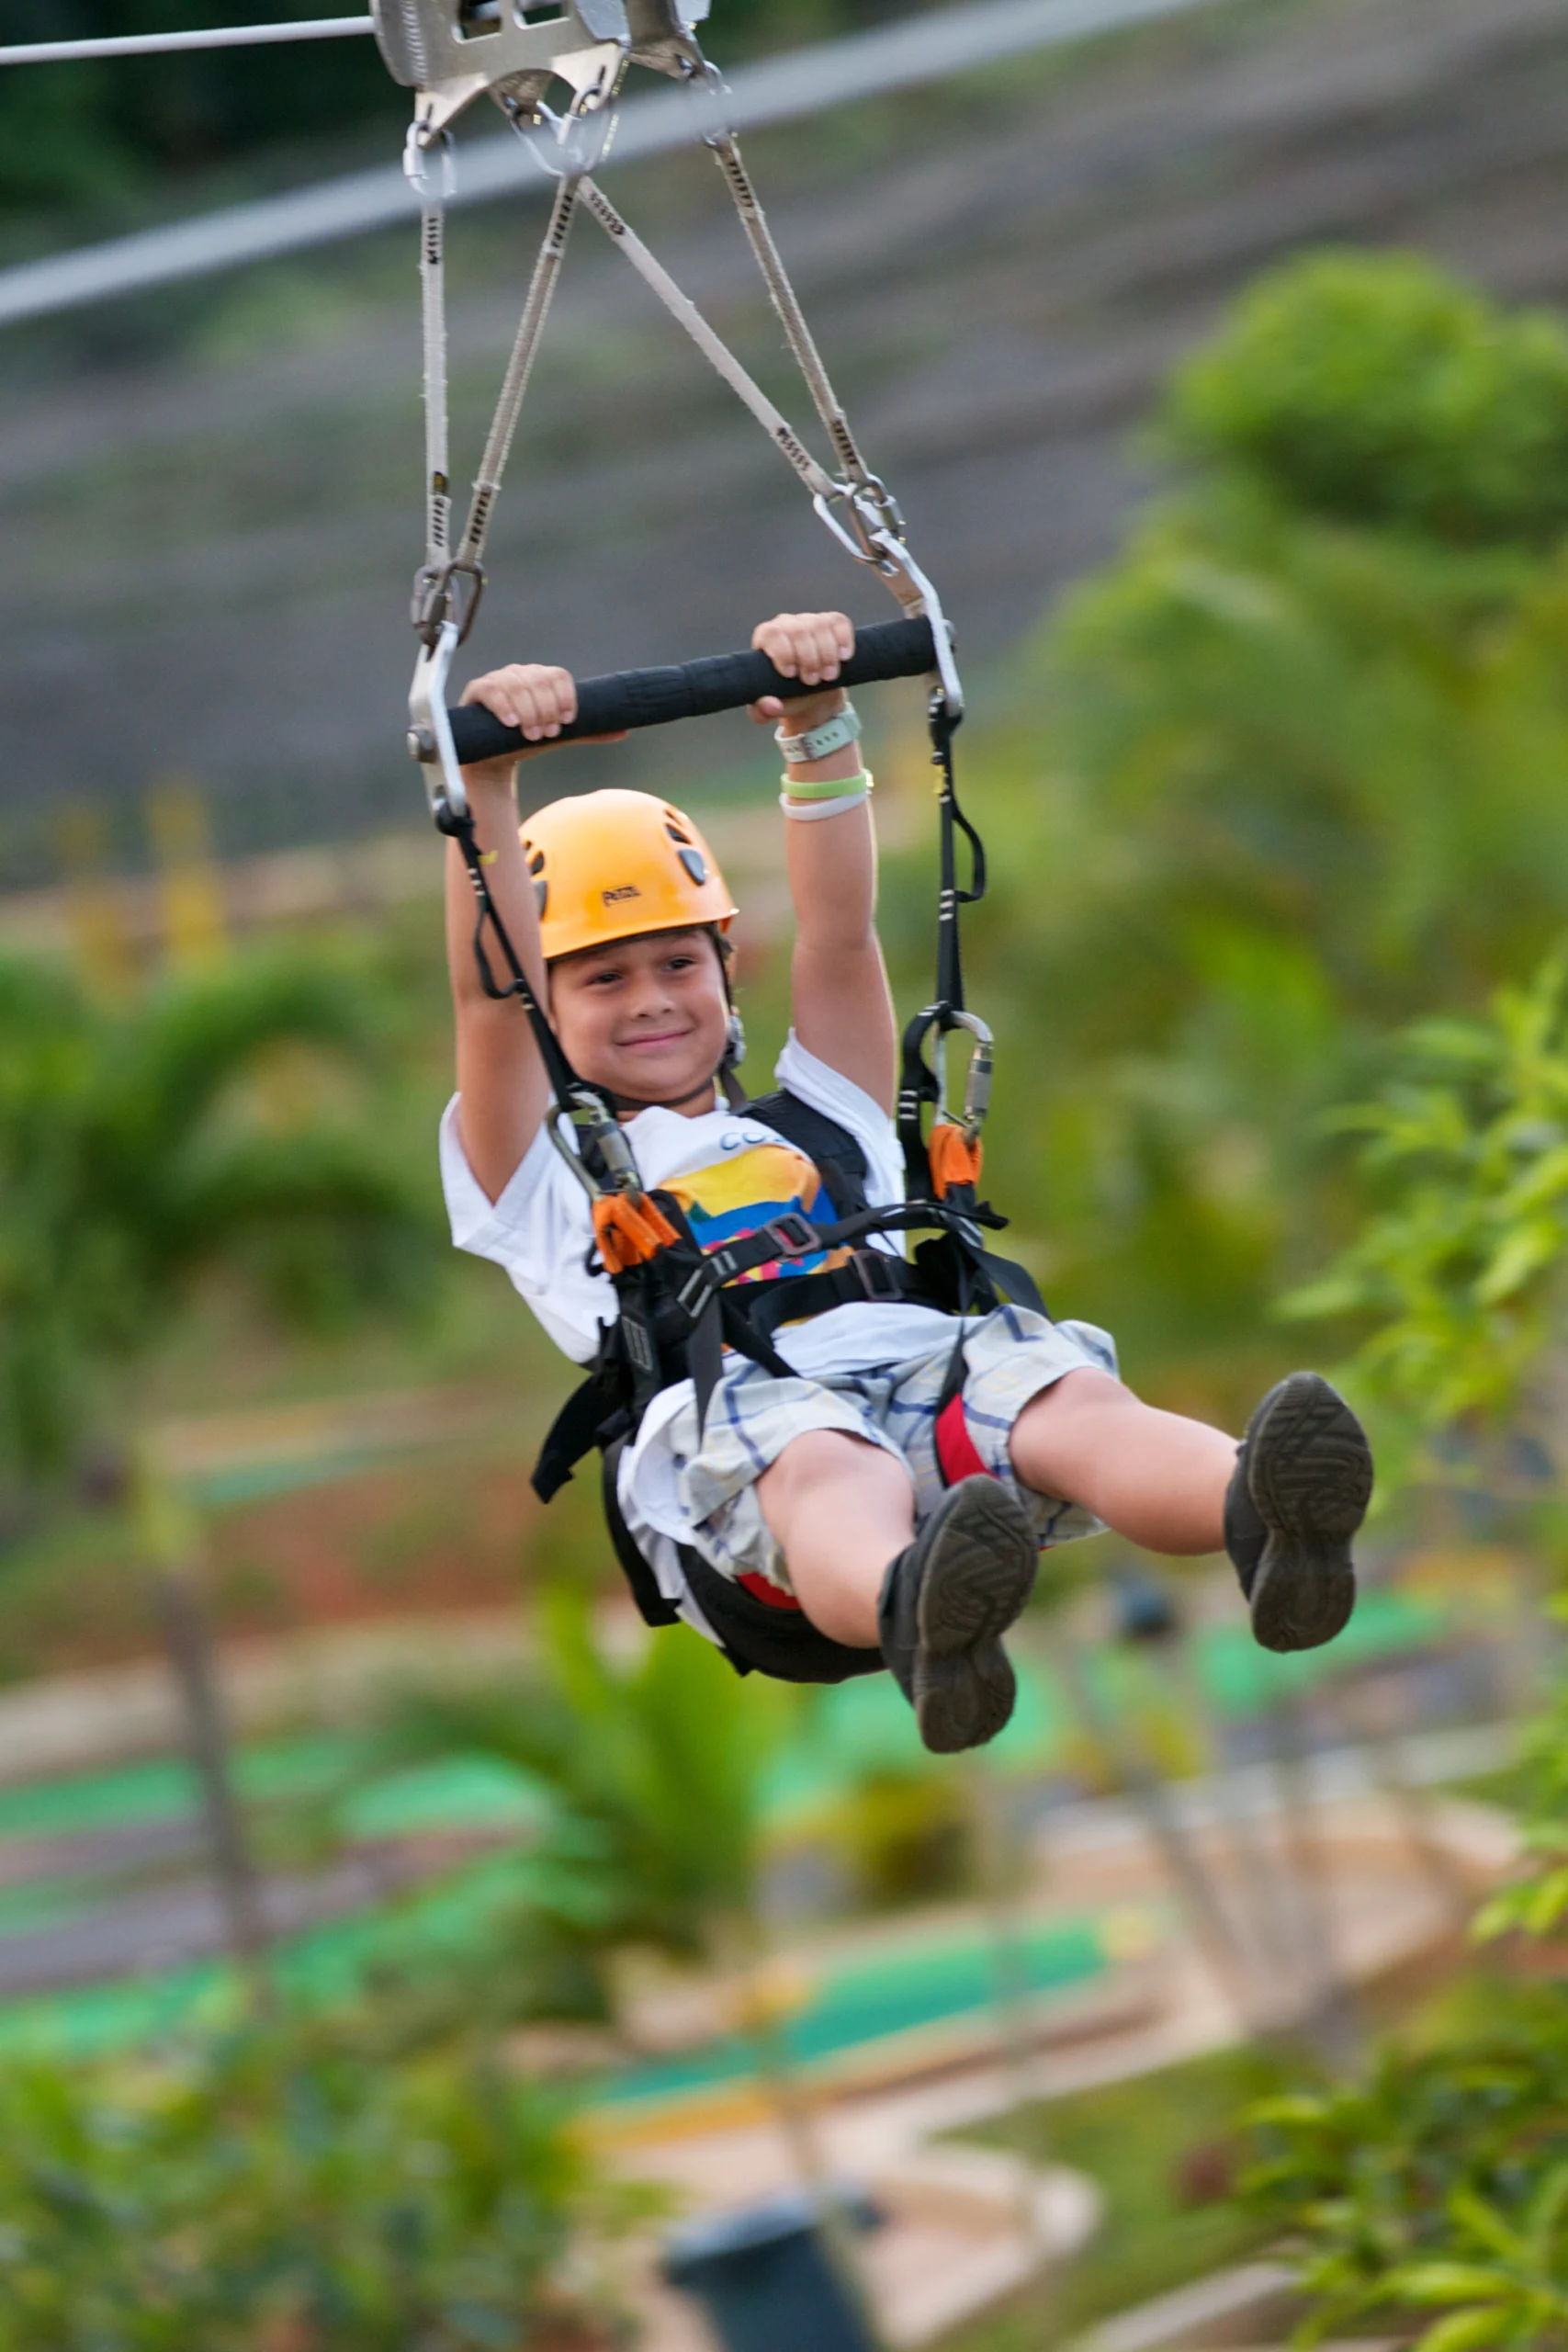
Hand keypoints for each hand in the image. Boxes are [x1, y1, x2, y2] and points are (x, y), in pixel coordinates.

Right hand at [457, 663, 625, 792]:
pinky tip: (512, 723)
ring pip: (518, 686)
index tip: (568, 722)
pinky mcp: (478, 690)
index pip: (559, 676)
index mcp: (541, 678)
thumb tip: (624, 731)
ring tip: (531, 736)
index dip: (566, 698)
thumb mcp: (559, 736)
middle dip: (547, 710)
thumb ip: (586, 731)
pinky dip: (504, 707)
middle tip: (547, 734)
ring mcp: (498, 679)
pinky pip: (492, 690)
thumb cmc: (525, 742)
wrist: (493, 759)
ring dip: (529, 712)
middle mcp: (520, 673)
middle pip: (540, 680)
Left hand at [748, 611, 853, 733]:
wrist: (813, 696)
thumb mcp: (770, 710)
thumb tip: (772, 705)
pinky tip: (844, 657)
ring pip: (820, 625)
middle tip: (812, 681)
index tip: (792, 674)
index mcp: (766, 639)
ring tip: (828, 677)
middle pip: (798, 630)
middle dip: (809, 658)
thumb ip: (763, 711)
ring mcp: (810, 621)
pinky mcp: (831, 623)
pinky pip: (839, 622)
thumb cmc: (787, 698)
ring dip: (827, 654)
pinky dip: (844, 639)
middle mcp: (786, 624)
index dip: (783, 652)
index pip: (771, 633)